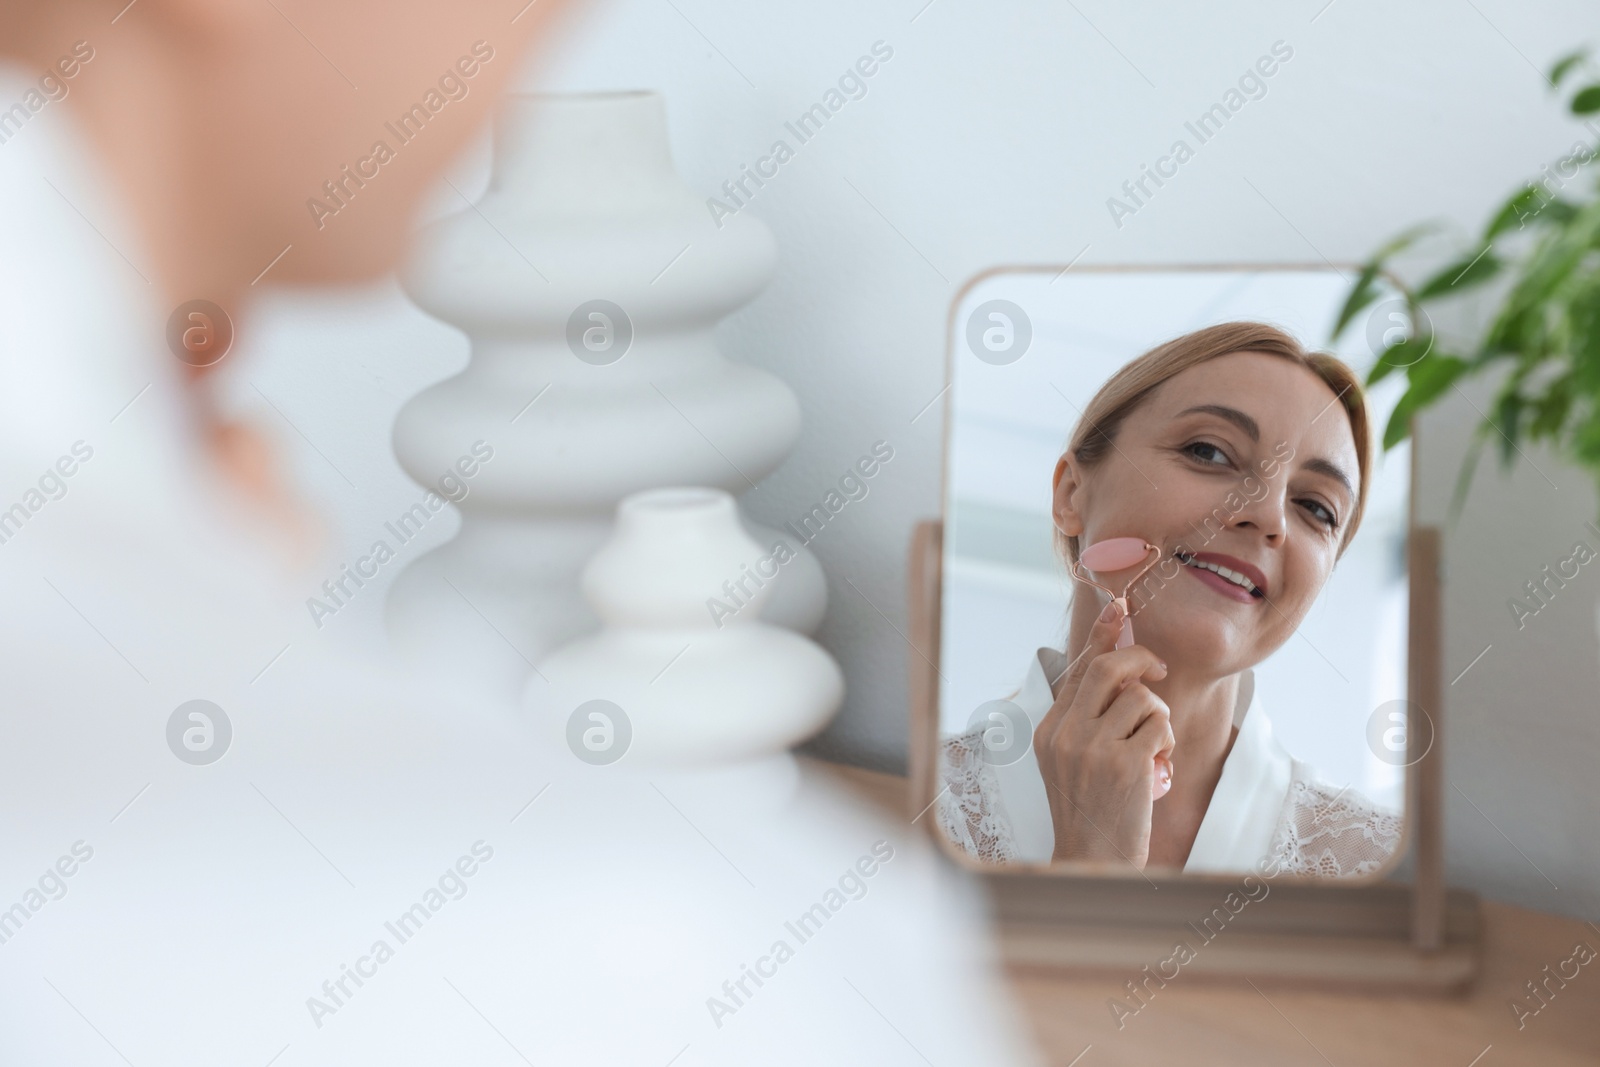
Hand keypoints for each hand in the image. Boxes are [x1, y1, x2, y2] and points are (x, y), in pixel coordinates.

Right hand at [1032, 598, 1175, 867]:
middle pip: (1107, 669)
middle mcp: (1066, 734)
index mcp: (1049, 730)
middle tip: (1159, 670)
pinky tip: (1157, 766)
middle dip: (1140, 659)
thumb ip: (1087, 720)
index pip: (1078, 670)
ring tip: (1153, 748)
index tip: (1117, 608)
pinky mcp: (1126, 765)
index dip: (1102, 636)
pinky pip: (1160, 725)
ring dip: (1160, 717)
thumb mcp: (1072, 762)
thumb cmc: (1091, 813)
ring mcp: (1094, 749)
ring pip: (1142, 699)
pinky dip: (1167, 740)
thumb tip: (1119, 672)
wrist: (1093, 863)